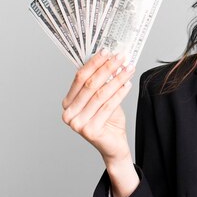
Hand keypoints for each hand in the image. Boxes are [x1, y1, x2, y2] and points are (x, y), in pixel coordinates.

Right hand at [61, 50, 134, 164]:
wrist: (114, 145)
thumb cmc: (108, 121)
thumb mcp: (103, 99)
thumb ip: (102, 83)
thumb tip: (110, 58)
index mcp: (67, 103)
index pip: (80, 78)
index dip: (94, 63)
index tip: (107, 51)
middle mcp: (68, 113)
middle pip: (90, 84)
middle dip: (108, 68)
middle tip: (121, 57)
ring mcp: (77, 123)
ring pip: (101, 94)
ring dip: (117, 78)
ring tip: (129, 69)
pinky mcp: (89, 130)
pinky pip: (108, 106)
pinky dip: (120, 93)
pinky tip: (128, 83)